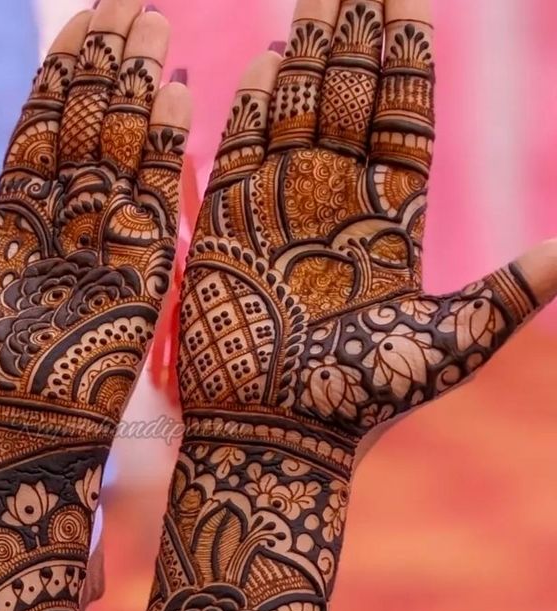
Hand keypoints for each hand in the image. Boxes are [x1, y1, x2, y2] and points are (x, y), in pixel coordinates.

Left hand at [0, 1, 189, 442]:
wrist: (13, 437)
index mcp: (13, 220)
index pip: (40, 128)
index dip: (61, 74)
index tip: (82, 20)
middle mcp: (64, 221)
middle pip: (89, 123)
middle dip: (107, 62)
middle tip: (128, 2)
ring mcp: (106, 242)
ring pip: (125, 147)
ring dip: (140, 86)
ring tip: (154, 24)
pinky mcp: (142, 271)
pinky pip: (156, 196)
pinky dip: (166, 147)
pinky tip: (178, 93)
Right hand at [179, 0, 556, 444]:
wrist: (279, 436)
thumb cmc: (363, 397)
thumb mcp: (455, 342)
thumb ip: (514, 289)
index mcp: (393, 216)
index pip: (405, 115)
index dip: (408, 57)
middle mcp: (337, 201)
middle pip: (352, 98)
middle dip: (356, 35)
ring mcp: (281, 210)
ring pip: (297, 113)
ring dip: (308, 56)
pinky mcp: (229, 230)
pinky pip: (240, 155)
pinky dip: (249, 110)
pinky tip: (264, 64)